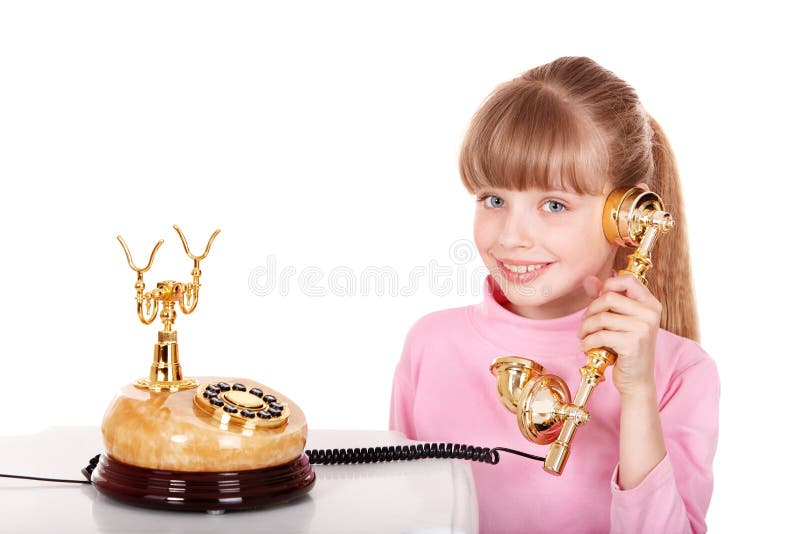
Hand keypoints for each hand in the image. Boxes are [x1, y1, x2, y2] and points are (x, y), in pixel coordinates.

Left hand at [576, 273, 662, 397]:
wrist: (637, 380)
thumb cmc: (626, 348)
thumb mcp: (618, 321)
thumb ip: (605, 298)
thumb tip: (588, 279)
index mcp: (651, 304)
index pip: (628, 279)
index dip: (608, 285)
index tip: (598, 300)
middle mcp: (651, 314)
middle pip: (609, 297)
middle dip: (590, 310)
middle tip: (585, 323)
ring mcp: (644, 328)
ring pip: (602, 317)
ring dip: (585, 327)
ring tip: (582, 335)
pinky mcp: (633, 343)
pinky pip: (600, 335)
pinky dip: (587, 341)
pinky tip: (584, 347)